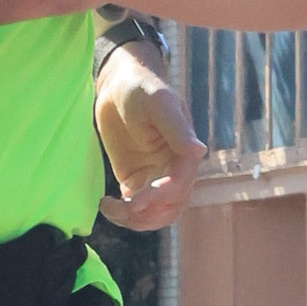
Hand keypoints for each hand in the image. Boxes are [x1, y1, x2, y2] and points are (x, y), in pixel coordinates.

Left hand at [93, 48, 205, 227]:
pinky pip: (135, 208)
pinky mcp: (136, 180)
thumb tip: (199, 151)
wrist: (118, 84)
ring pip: (155, 214)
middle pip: (170, 208)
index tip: (133, 201)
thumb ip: (177, 128)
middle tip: (122, 209)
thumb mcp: (159, 104)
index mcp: (185, 154)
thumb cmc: (141, 87)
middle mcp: (174, 170)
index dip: (158, 198)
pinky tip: (106, 204)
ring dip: (136, 221)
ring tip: (111, 209)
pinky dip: (123, 214)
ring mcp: (155, 177)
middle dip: (148, 215)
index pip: (178, 186)